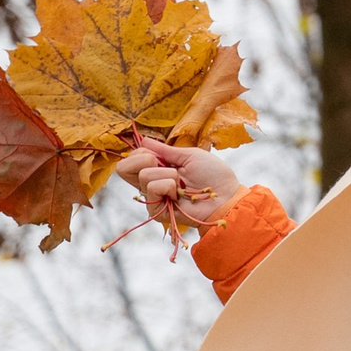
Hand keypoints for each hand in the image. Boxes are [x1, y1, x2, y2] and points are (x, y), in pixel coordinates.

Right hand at [112, 137, 244, 232]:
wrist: (226, 196)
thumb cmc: (214, 176)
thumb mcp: (189, 155)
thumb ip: (164, 150)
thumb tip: (143, 139)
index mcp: (158, 170)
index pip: (132, 158)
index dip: (143, 151)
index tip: (162, 155)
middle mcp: (151, 184)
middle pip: (123, 168)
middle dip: (145, 159)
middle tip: (169, 166)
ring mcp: (153, 198)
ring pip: (143, 175)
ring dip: (168, 174)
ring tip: (182, 184)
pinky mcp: (156, 210)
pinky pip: (151, 187)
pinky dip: (168, 185)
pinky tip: (179, 194)